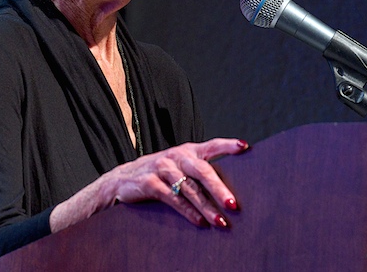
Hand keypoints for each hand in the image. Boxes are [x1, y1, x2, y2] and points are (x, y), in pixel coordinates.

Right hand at [108, 138, 249, 227]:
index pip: (212, 145)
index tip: (244, 146)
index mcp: (188, 151)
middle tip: (233, 204)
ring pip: (189, 189)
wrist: (122, 179)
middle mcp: (177, 156)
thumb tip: (229, 190)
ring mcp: (163, 168)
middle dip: (219, 188)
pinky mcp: (150, 183)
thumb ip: (199, 171)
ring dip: (207, 207)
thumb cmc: (160, 174)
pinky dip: (188, 211)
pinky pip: (173, 199)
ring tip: (221, 221)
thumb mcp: (180, 166)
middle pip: (202, 170)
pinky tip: (199, 221)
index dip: (227, 145)